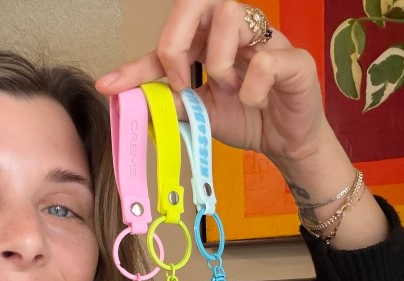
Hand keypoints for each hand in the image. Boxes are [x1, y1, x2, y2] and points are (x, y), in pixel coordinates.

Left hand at [96, 0, 389, 249]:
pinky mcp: (293, 59)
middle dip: (176, 43)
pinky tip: (258, 101)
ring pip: (230, 17)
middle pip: (197, 0)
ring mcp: (265, 38)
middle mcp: (235, 31)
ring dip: (220, 62)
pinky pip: (266, 59)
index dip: (136, 64)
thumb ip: (172, 104)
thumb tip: (134, 103)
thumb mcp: (201, 114)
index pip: (166, 40)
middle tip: (181, 83)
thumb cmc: (247, 118)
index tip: (109, 86)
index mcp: (208, 40)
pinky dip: (253, 87)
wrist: (288, 143)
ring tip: (230, 90)